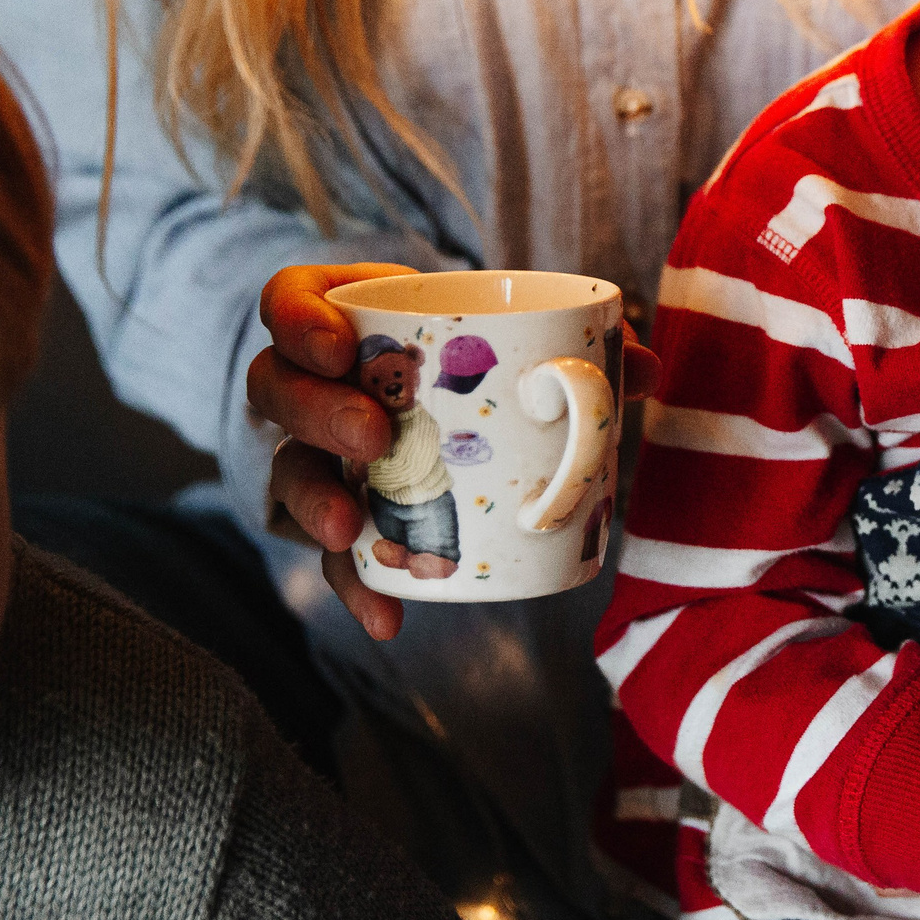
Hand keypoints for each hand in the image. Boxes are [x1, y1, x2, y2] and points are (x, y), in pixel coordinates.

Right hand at [250, 262, 659, 639]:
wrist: (446, 407)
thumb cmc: (474, 354)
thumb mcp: (509, 335)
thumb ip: (575, 347)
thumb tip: (642, 368)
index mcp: (345, 317)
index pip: (289, 301)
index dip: (299, 320)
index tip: (341, 347)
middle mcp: (313, 381)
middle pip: (278, 387)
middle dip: (319, 412)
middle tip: (375, 436)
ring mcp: (315, 449)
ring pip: (288, 469)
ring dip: (316, 502)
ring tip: (351, 528)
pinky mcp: (340, 509)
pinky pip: (333, 551)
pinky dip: (357, 586)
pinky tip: (388, 617)